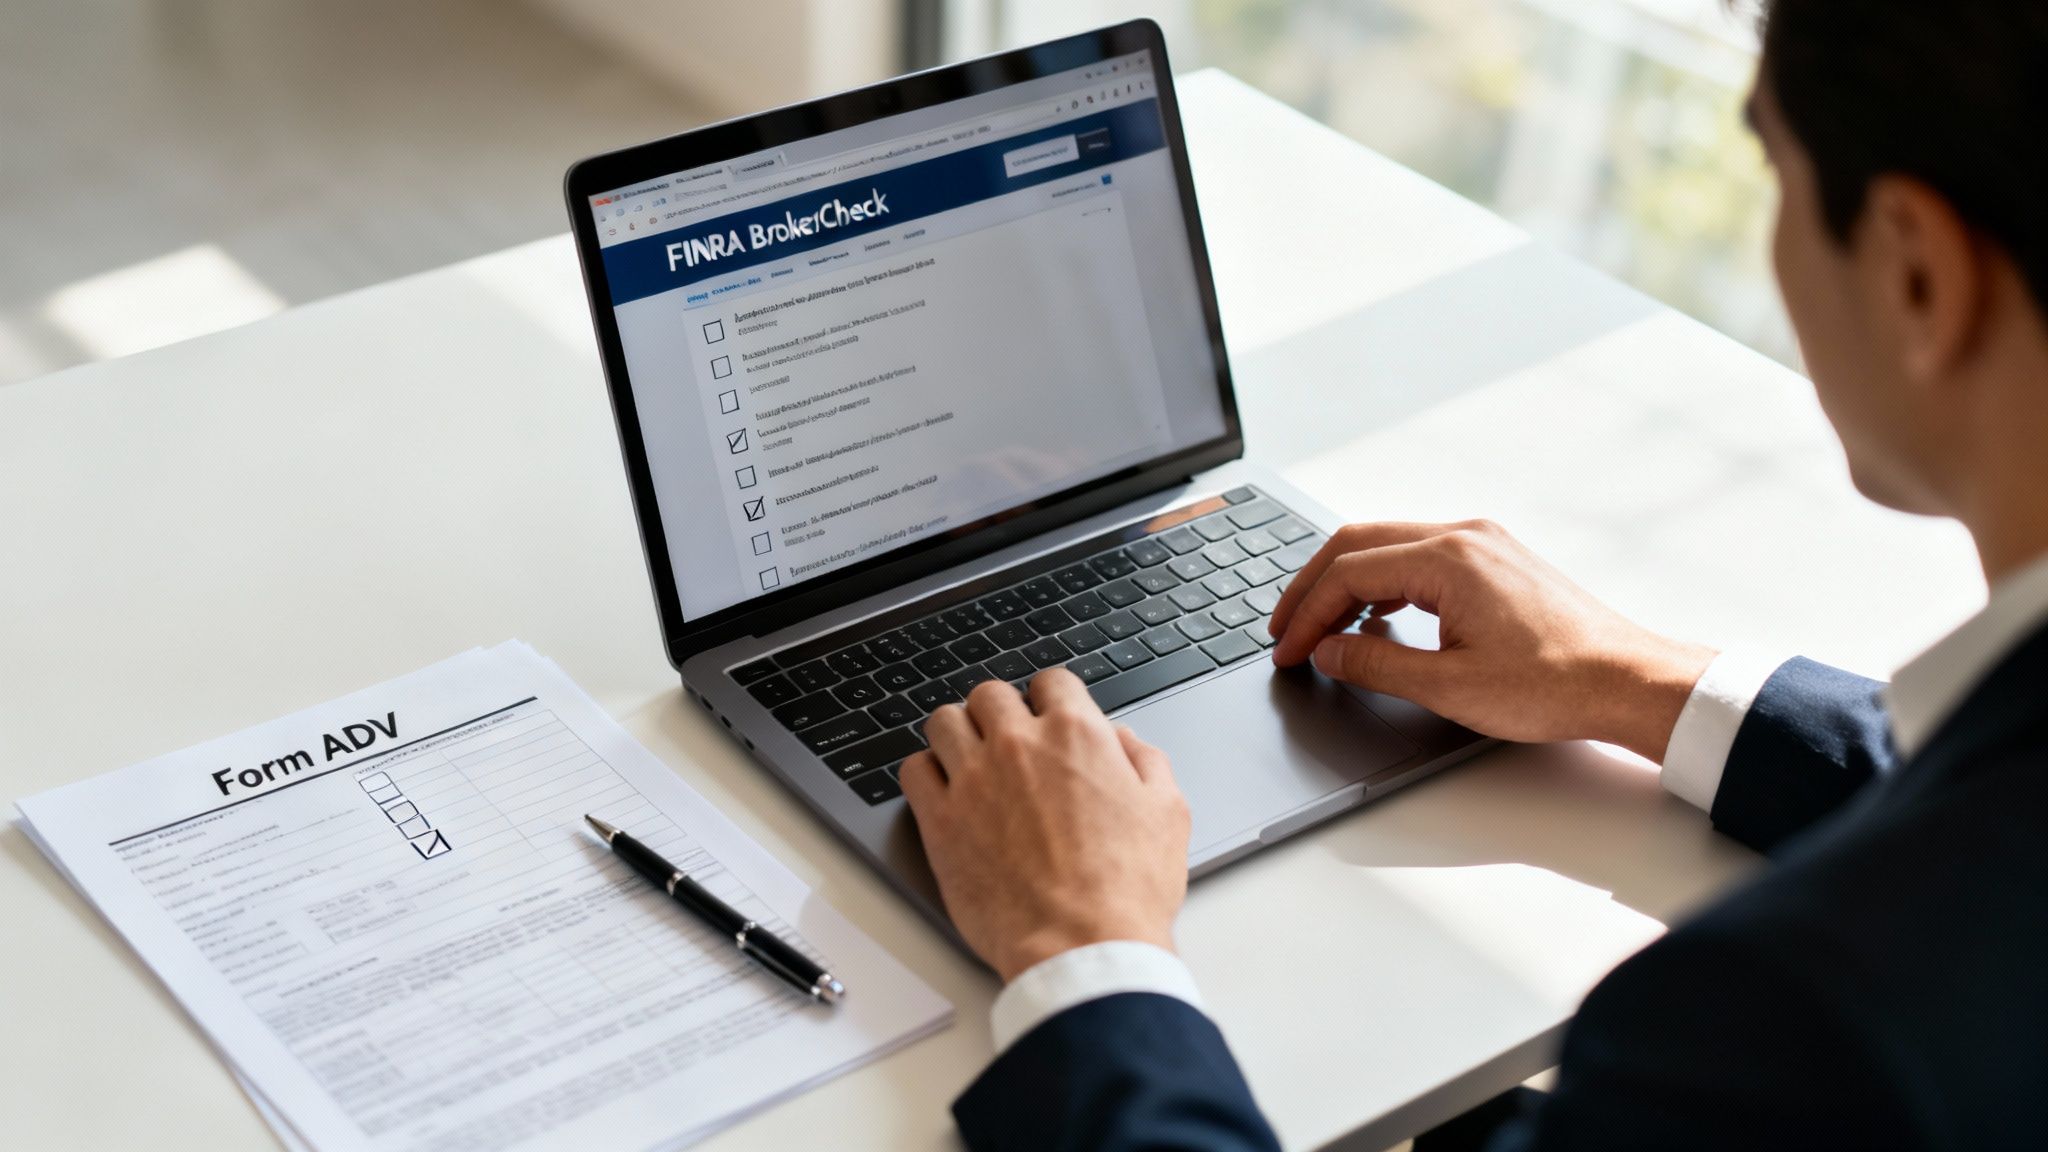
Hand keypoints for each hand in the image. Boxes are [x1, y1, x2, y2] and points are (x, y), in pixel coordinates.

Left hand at [899, 670, 1190, 982]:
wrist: (1081, 945)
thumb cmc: (1127, 889)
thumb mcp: (1168, 813)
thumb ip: (1145, 761)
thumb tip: (1124, 740)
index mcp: (1076, 735)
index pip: (1050, 681)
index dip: (1051, 699)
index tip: (1047, 717)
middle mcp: (1018, 745)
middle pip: (990, 694)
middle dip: (1000, 712)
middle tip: (1007, 741)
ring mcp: (973, 779)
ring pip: (944, 721)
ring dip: (958, 734)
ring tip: (969, 760)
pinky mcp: (940, 820)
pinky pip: (914, 770)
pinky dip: (926, 773)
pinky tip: (943, 791)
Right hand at [1268, 520, 1714, 761]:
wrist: (1629, 681)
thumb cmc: (1555, 684)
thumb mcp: (1449, 687)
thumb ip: (1375, 665)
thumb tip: (1328, 652)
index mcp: (1448, 558)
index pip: (1348, 572)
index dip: (1306, 614)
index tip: (1287, 649)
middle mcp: (1464, 536)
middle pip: (1358, 543)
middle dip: (1313, 587)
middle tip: (1284, 629)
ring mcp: (1484, 543)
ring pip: (1388, 545)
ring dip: (1347, 583)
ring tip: (1321, 626)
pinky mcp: (1498, 560)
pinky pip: (1421, 556)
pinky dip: (1384, 582)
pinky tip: (1376, 618)